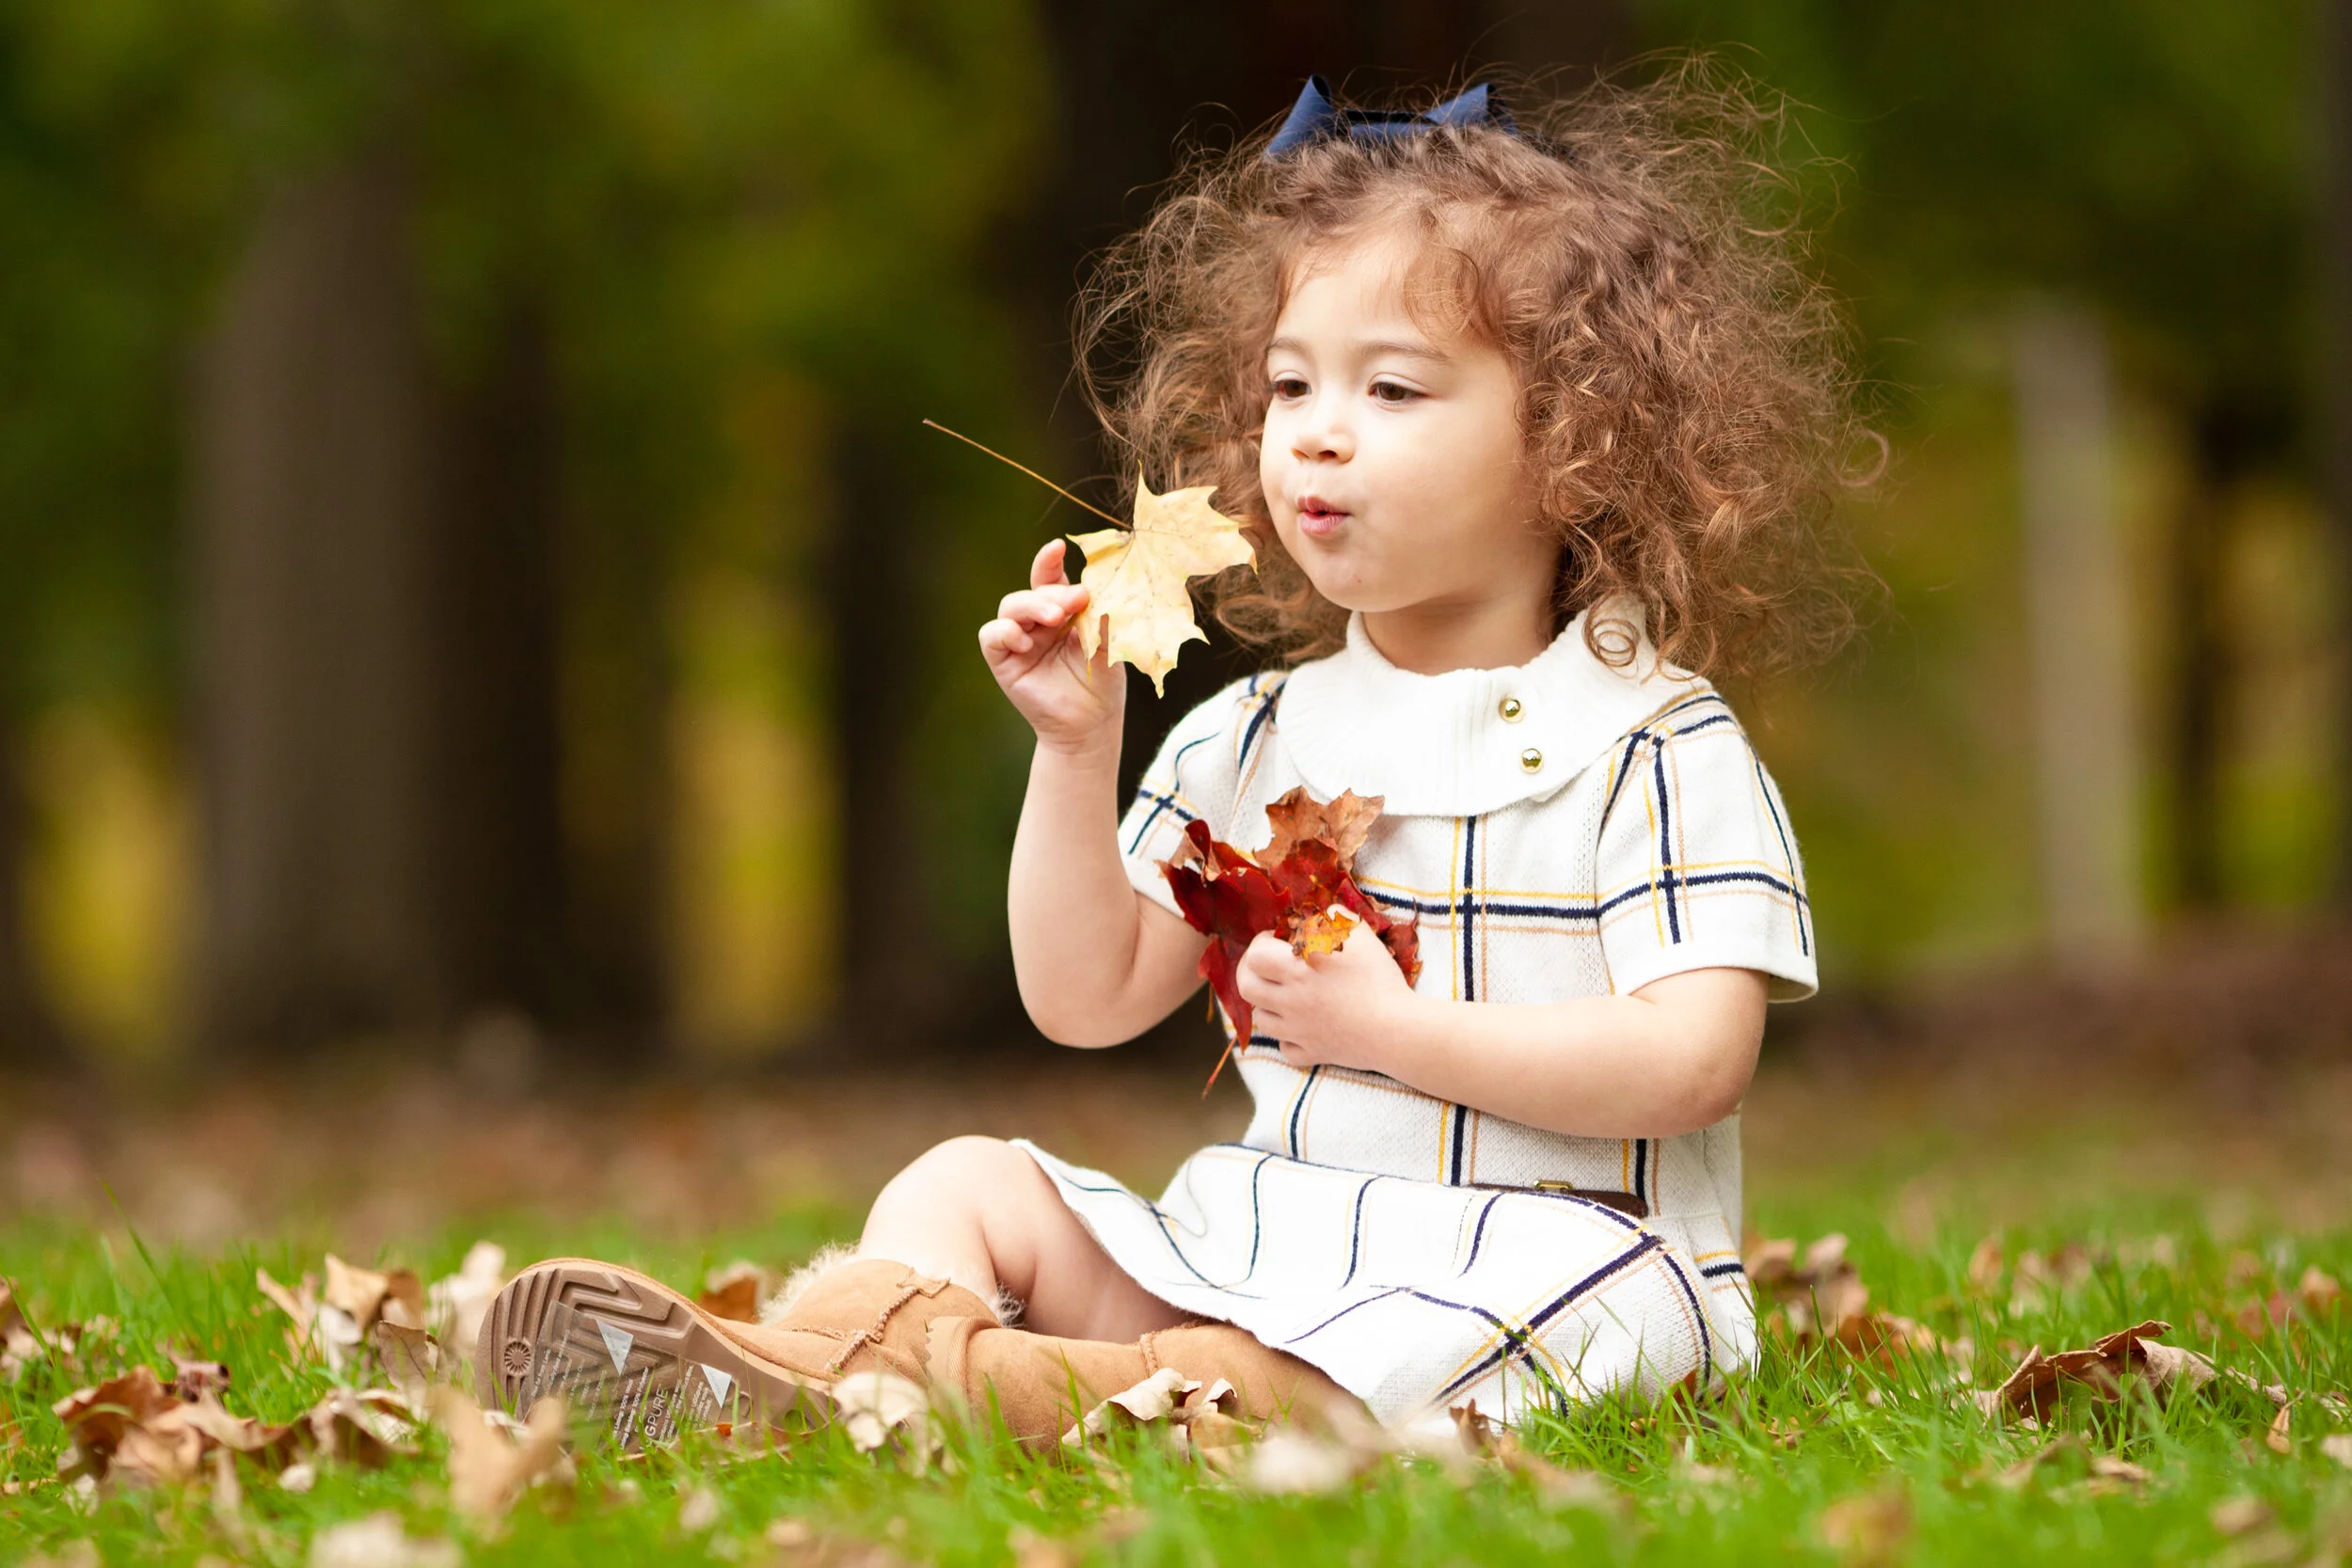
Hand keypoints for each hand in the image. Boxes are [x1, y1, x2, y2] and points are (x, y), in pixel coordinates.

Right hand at [979, 539, 1124, 754]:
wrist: (1091, 726)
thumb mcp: (1110, 645)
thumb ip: (1103, 617)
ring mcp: (1019, 641)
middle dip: (1052, 592)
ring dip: (1030, 606)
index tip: (1058, 546)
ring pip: (1010, 607)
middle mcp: (1037, 622)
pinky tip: (1026, 641)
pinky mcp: (1003, 662)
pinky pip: (991, 636)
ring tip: (1054, 618)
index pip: (1050, 579)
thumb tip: (1099, 591)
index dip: (1049, 561)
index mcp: (1062, 612)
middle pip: (1031, 591)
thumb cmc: (1102, 683)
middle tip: (1075, 600)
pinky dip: (1005, 632)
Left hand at [1234, 919, 1417, 1072]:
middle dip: (1249, 972)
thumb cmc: (1378, 977)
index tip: (1275, 940)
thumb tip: (1319, 914)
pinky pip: (1285, 1047)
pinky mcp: (1312, 1052)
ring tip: (1285, 994)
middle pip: (1246, 987)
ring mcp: (1298, 1030)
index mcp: (1297, 969)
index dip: (1259, 944)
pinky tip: (1302, 1027)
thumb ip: (1334, 916)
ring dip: (1267, 1004)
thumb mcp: (1360, 934)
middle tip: (1265, 966)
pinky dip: (1288, 1037)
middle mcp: (1289, 1000)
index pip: (1255, 955)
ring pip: (1261, 1019)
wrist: (1396, 1029)